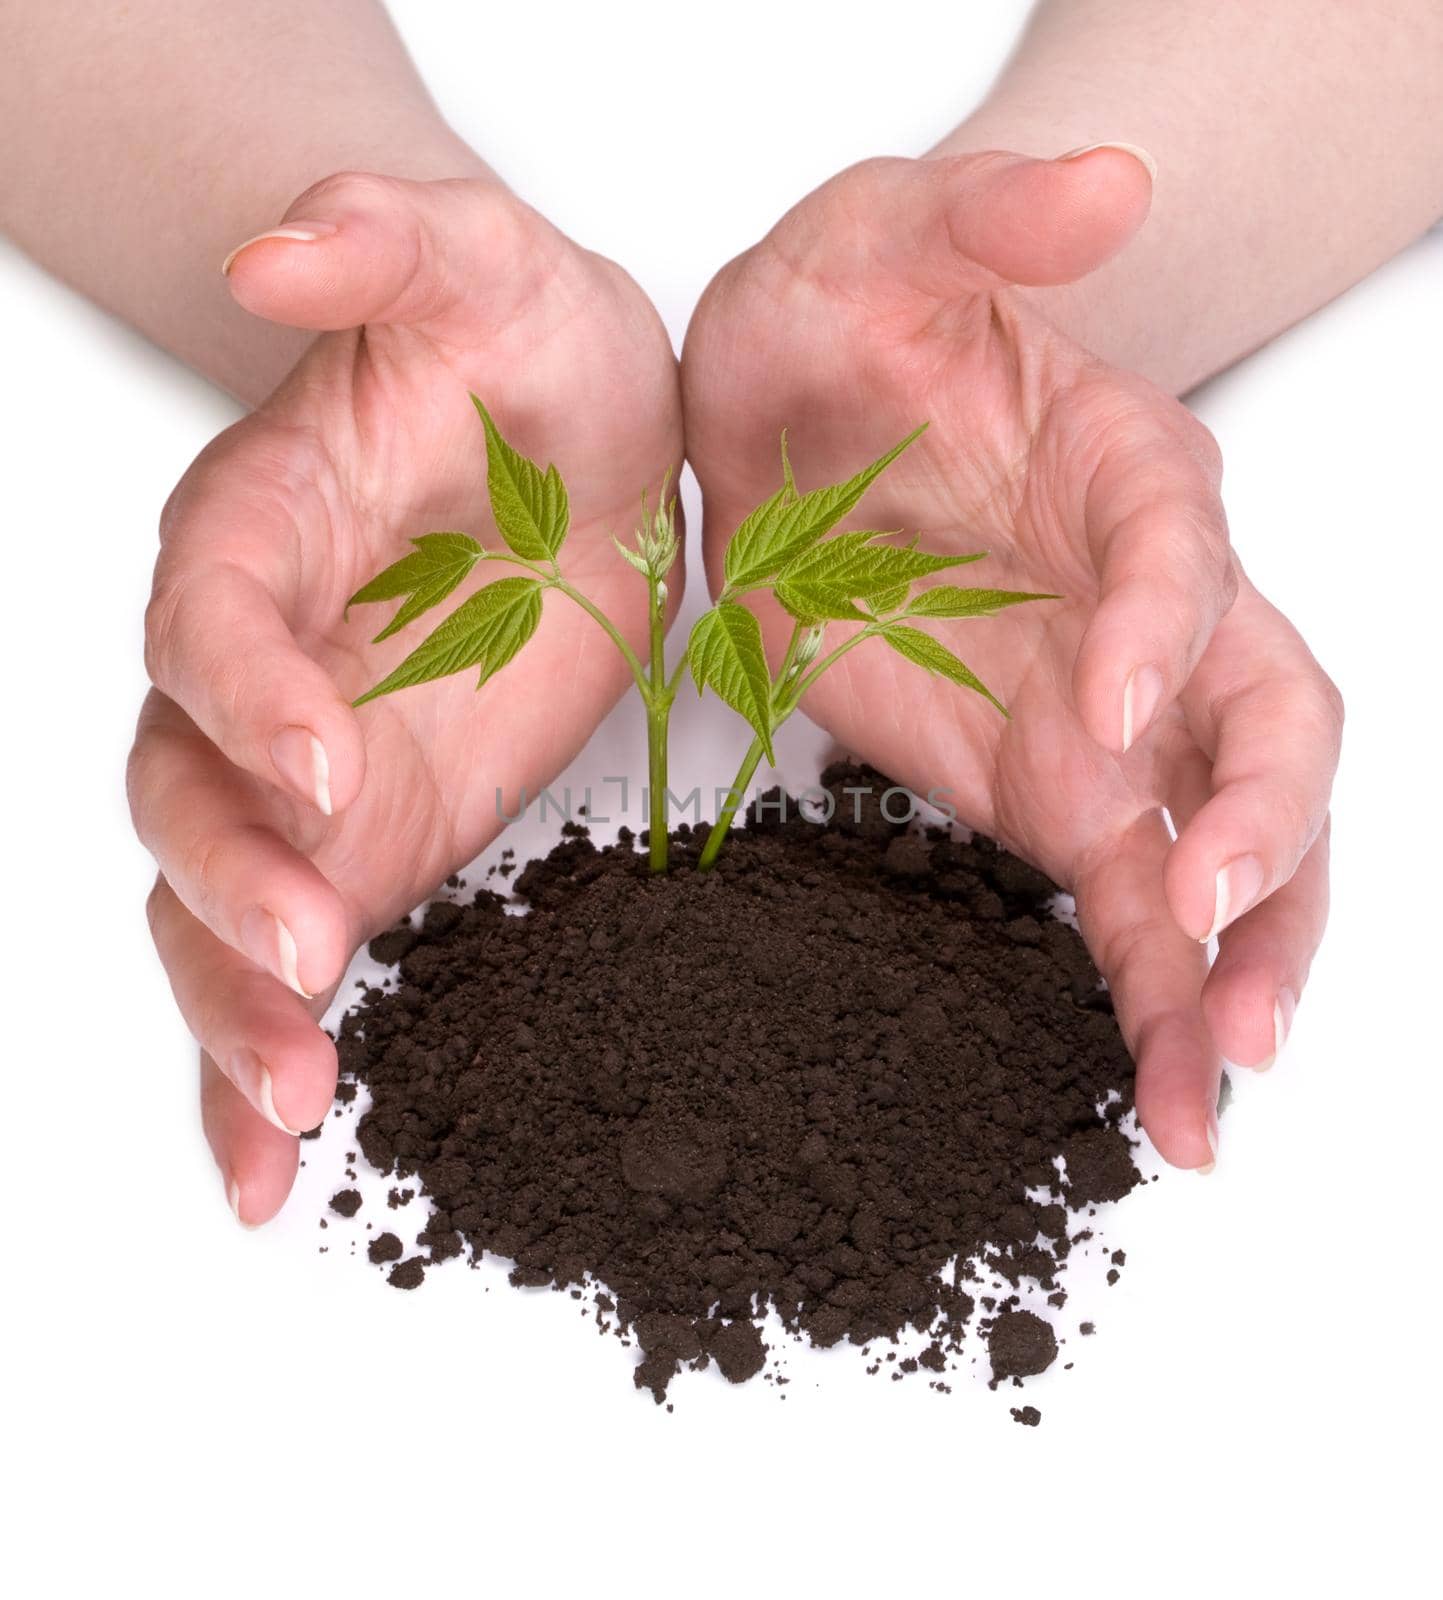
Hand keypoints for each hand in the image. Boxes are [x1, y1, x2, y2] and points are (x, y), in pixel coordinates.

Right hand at [129, 172, 680, 1221]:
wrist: (570, 437)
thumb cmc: (517, 351)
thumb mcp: (480, 261)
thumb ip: (385, 243)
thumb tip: (278, 253)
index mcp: (260, 528)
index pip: (211, 614)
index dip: (247, 691)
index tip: (324, 764)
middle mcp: (254, 669)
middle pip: (185, 792)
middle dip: (236, 888)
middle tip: (312, 964)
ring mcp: (303, 776)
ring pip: (215, 908)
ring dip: (238, 1009)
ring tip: (291, 1110)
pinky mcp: (368, 845)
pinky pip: (292, 964)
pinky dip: (269, 1061)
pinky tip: (278, 1161)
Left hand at [682, 149, 1340, 1170]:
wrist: (800, 408)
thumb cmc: (854, 321)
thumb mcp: (885, 234)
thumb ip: (986, 216)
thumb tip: (1105, 181)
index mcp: (1126, 476)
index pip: (1187, 560)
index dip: (1167, 635)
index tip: (1111, 712)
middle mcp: (1153, 612)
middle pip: (1267, 735)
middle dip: (1261, 843)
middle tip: (1218, 947)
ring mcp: (1112, 719)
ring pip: (1218, 853)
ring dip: (1228, 969)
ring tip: (1206, 1091)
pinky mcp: (1051, 790)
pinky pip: (1126, 904)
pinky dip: (1150, 997)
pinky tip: (1164, 1092)